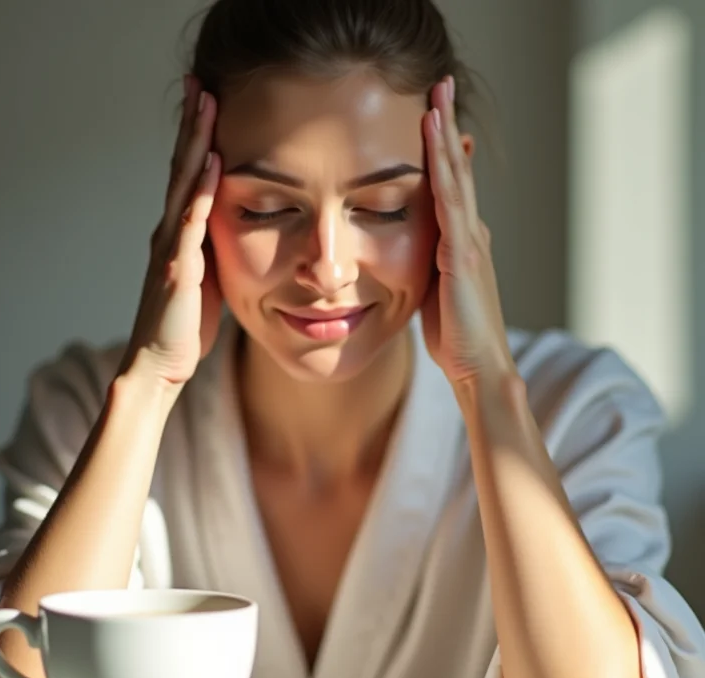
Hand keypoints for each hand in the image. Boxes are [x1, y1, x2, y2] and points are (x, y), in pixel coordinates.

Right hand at [120, 76, 221, 390]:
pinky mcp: (178, 268)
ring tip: (205, 101)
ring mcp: (171, 247)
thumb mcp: (203, 282)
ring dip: (195, 142)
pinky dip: (200, 190)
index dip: (195, 141)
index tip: (207, 105)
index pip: (187, 178)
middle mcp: (169, 233)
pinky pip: (191, 222)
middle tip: (199, 82)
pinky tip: (211, 162)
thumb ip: (210, 253)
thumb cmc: (183, 328)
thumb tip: (228, 235)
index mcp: (178, 237)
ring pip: (183, 184)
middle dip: (192, 125)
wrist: (160, 364)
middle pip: (181, 168)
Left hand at [420, 76, 514, 385]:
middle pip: (457, 172)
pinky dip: (443, 169)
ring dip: (445, 136)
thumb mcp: (440, 292)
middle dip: (447, 129)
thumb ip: (433, 266)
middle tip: (440, 88)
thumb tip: (421, 254)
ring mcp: (469, 242)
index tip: (436, 121)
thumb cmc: (457, 336)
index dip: (445, 153)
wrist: (478, 366)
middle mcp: (470, 235)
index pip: (452, 189)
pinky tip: (435, 141)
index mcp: (462, 243)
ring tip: (438, 96)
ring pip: (455, 178)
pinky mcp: (462, 256)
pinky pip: (450, 203)